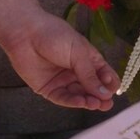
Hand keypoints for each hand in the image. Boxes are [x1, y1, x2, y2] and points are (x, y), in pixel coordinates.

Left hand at [3, 10, 118, 111]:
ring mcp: (63, 81)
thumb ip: (90, 74)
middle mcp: (77, 72)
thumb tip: (105, 93)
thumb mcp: (78, 52)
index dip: (109, 83)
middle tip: (107, 104)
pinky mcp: (49, 89)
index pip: (103, 74)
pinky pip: (63, 98)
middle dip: (100, 96)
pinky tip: (82, 102)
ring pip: (79, 95)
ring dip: (88, 101)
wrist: (25, 33)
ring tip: (96, 105)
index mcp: (88, 59)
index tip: (113, 90)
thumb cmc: (55, 35)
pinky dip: (73, 102)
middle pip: (92, 88)